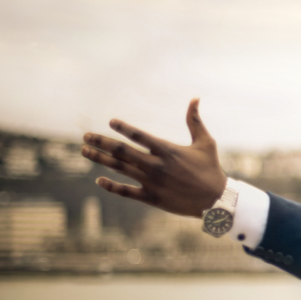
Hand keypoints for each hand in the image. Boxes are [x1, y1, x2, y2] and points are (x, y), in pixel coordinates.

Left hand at [81, 99, 227, 216]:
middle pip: (122, 151)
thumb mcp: (206, 142)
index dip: (123, 128)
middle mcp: (156, 166)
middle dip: (101, 142)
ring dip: (100, 159)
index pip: (140, 136)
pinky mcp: (152, 198)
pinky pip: (126, 192)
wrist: (216, 201)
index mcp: (168, 150)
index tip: (111, 122)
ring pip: (120, 169)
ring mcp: (152, 183)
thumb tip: (195, 98)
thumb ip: (195, 121)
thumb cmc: (211, 169)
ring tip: (85, 151)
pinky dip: (111, 186)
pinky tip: (99, 180)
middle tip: (85, 136)